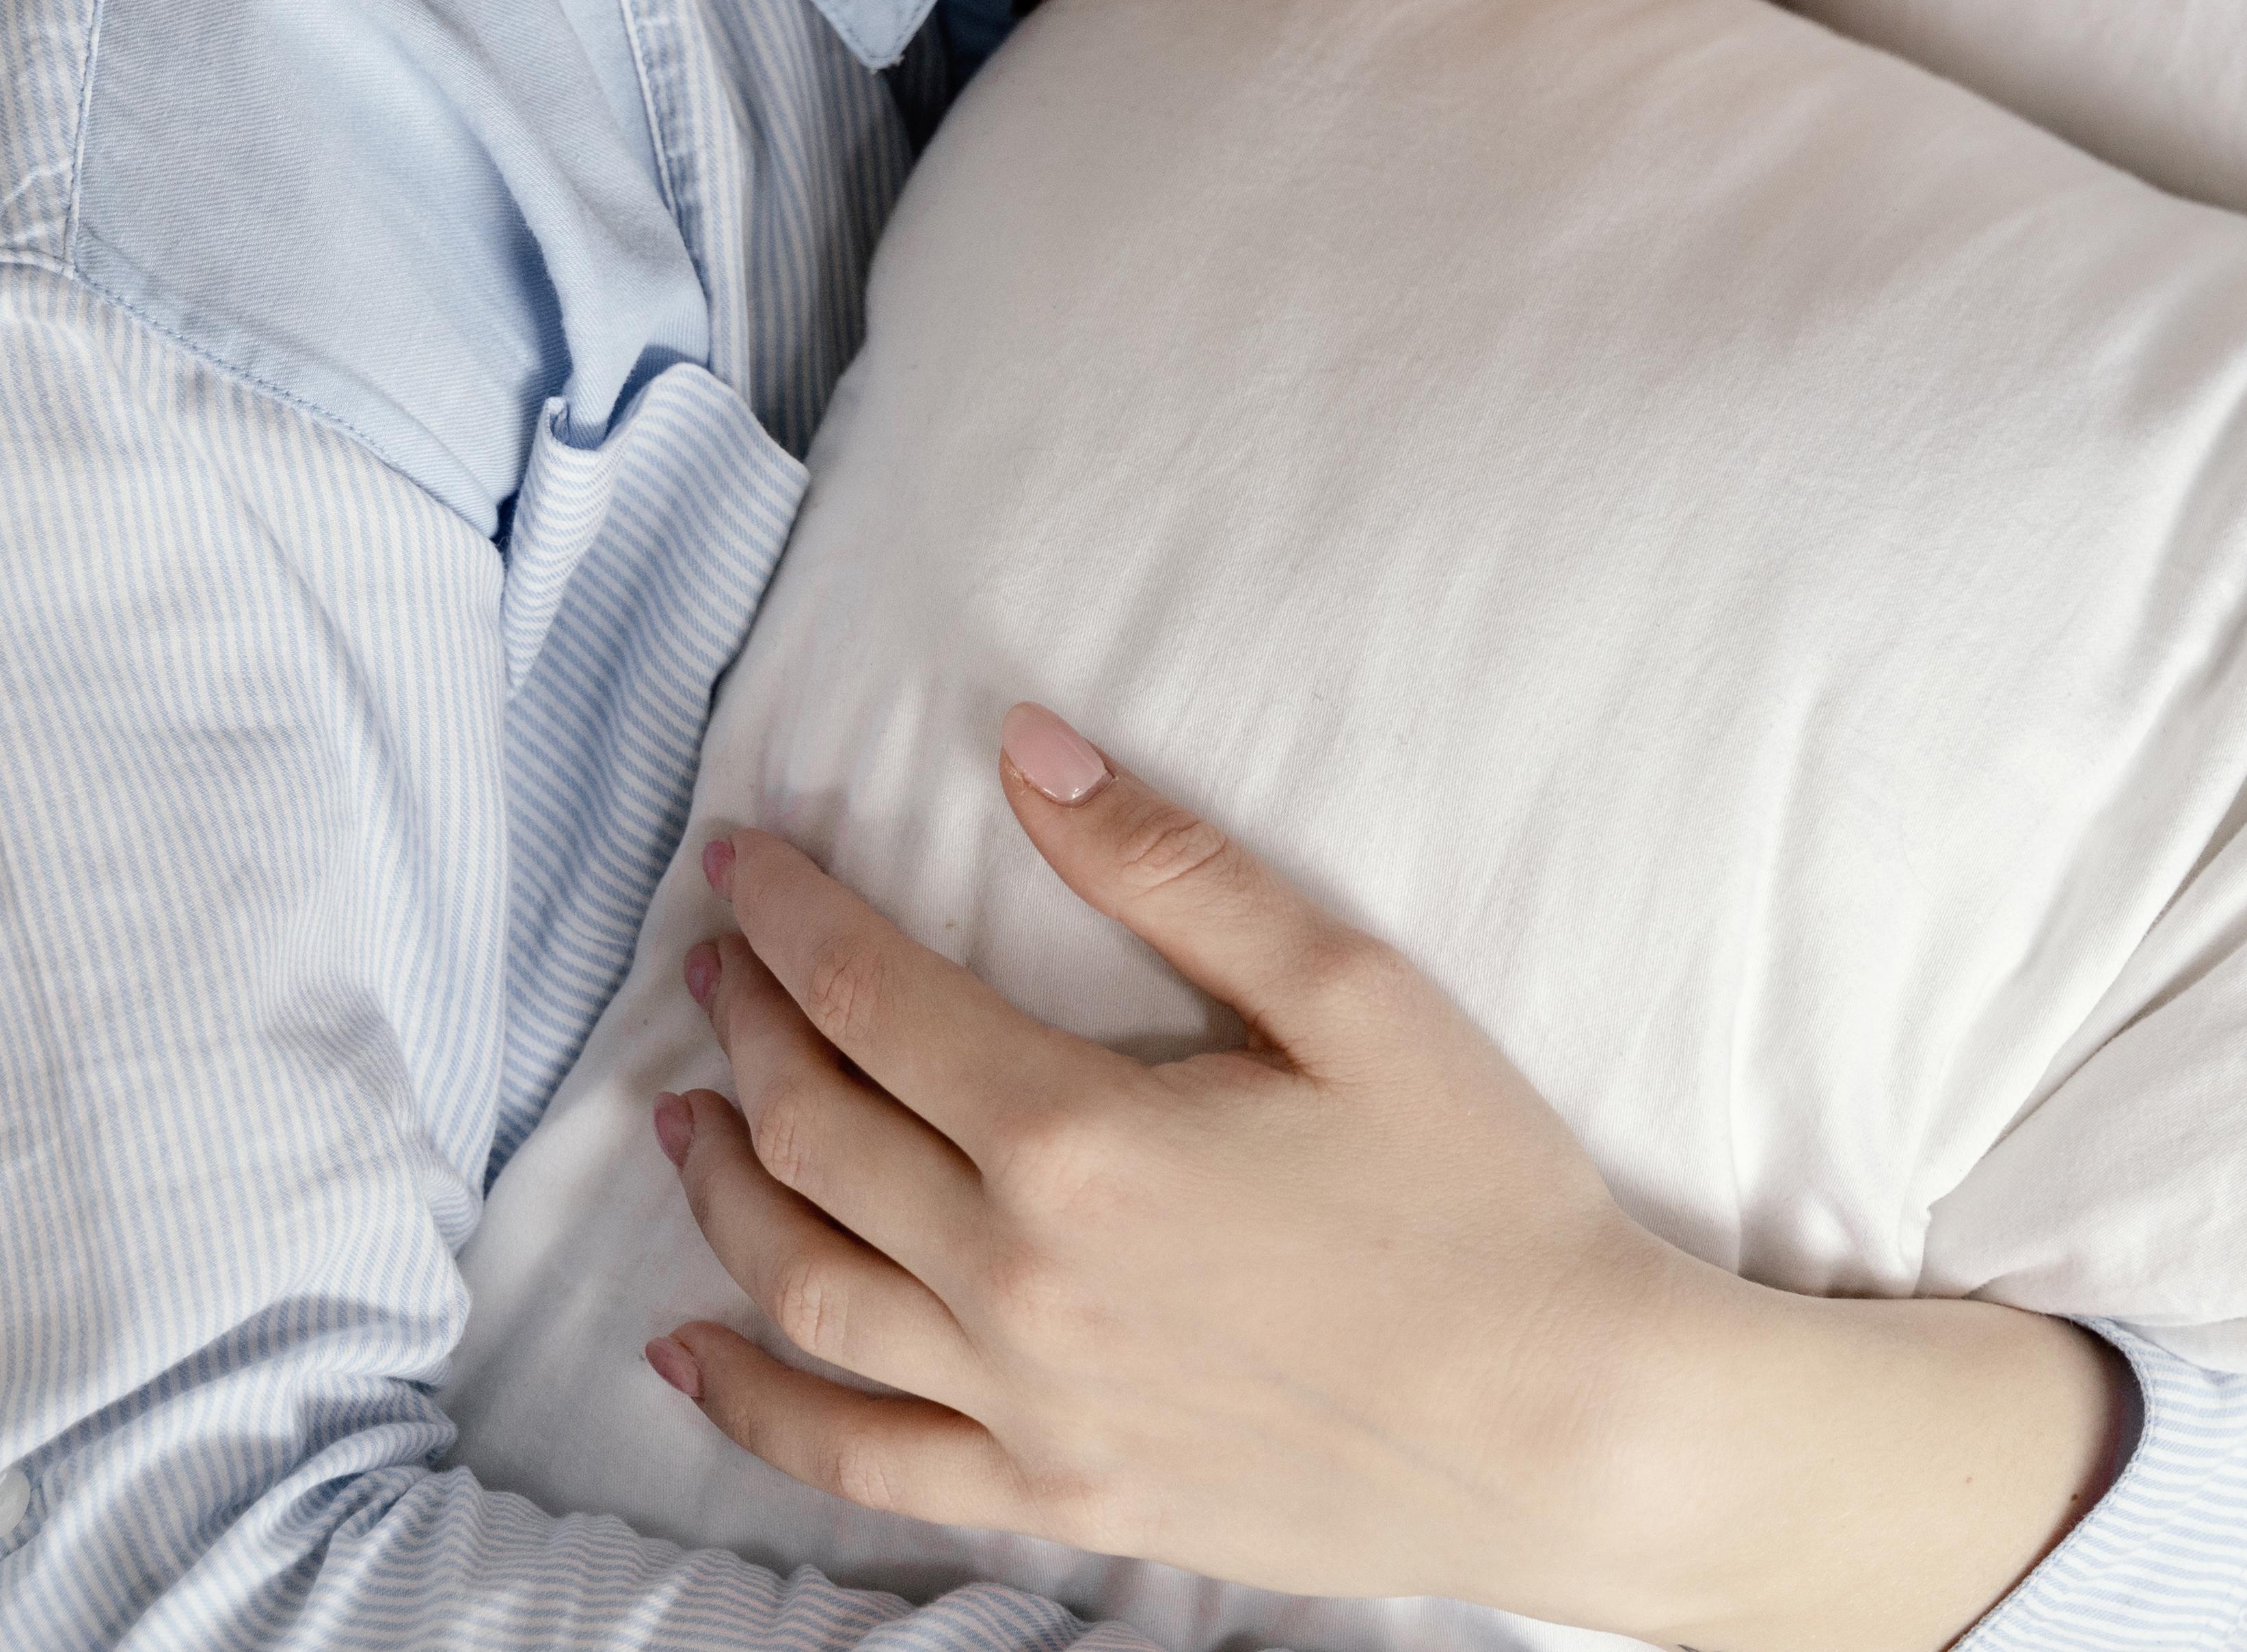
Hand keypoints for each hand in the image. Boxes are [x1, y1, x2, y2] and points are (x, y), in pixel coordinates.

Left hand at [650, 702, 1691, 1622]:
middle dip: (745, 1028)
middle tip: (717, 961)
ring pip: (804, 1286)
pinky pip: (854, 1458)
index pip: (875, 998)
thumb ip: (1172, 870)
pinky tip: (690, 1348)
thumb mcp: (1352, 992)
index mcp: (1083, 1137)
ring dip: (723, 1191)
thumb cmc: (1480, 1193)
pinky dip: (750, 1404)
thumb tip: (1024, 750)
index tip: (739, 855)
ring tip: (682, 1118)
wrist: (1564, 1421)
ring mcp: (1025, 1404)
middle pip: (817, 1132)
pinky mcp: (1056, 1496)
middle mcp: (1019, 1277)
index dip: (791, 914)